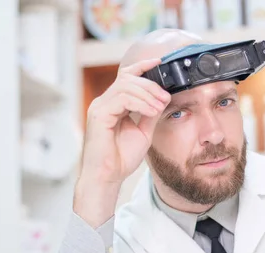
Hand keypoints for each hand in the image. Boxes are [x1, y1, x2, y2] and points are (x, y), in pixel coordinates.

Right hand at [74, 58, 170, 226]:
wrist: (108, 177)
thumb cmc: (121, 158)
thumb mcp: (143, 132)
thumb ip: (150, 114)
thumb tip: (163, 98)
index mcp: (114, 104)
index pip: (127, 77)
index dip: (143, 66)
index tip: (160, 63)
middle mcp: (104, 102)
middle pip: (128, 78)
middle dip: (151, 85)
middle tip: (165, 97)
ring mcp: (100, 107)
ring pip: (125, 86)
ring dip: (147, 94)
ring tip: (159, 107)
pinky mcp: (98, 114)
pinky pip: (121, 98)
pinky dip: (139, 102)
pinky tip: (151, 111)